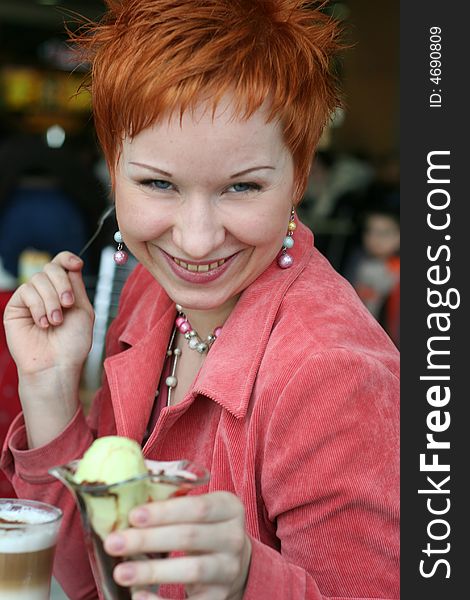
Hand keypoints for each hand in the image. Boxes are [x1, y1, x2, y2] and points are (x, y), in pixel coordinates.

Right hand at [3, 251, 93, 375]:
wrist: (57, 364)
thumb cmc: (72, 343)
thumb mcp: (83, 310)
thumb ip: (76, 285)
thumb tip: (70, 264)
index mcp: (65, 291)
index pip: (62, 264)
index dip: (67, 259)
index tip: (77, 264)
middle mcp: (48, 292)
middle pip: (52, 267)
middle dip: (62, 284)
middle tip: (68, 305)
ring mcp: (31, 299)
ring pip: (39, 279)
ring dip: (51, 301)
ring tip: (56, 322)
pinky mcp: (16, 307)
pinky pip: (26, 291)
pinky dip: (38, 307)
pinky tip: (43, 324)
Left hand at [104, 491, 251, 599]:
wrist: (233, 562)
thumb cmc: (204, 527)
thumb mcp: (199, 509)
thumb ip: (171, 502)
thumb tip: (124, 498)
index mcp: (229, 508)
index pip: (198, 507)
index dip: (164, 512)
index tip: (133, 515)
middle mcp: (233, 538)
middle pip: (189, 537)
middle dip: (148, 540)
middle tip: (114, 543)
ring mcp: (228, 569)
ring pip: (191, 570)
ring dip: (152, 571)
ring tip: (121, 572)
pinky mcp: (220, 597)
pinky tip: (139, 596)